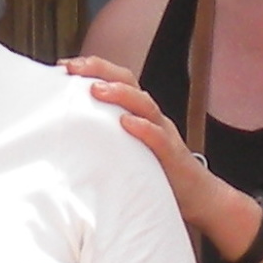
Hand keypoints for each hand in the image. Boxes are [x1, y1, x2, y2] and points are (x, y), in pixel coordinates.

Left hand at [61, 55, 252, 250]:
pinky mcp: (172, 155)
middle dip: (101, 71)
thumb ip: (104, 137)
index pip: (116, 80)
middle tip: (74, 68)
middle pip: (129, 82)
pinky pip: (159, 137)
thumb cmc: (156, 172)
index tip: (64, 67)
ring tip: (97, 90)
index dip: (92, 69)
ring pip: (144, 104)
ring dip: (120, 94)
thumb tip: (67, 131)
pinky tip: (126, 123)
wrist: (197, 196)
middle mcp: (151, 117)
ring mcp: (163, 132)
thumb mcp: (126, 149)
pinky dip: (144, 128)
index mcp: (138, 113)